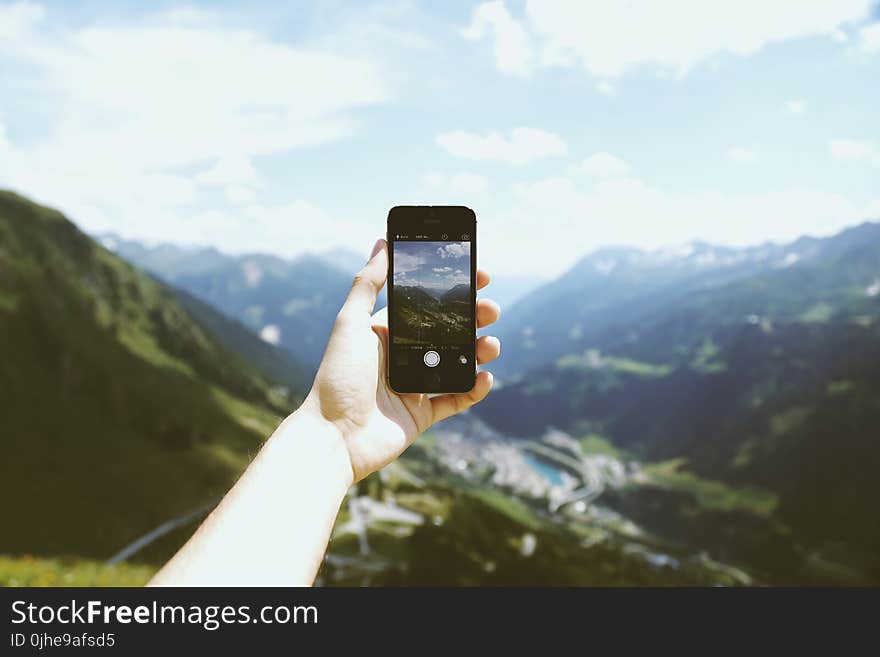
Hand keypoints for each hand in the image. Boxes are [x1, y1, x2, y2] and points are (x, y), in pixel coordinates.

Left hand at [304, 238, 500, 482]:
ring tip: (491, 345)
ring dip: (480, 351)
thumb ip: (368, 283)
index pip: (427, 304)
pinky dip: (474, 389)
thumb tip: (382, 241)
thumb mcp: (350, 323)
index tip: (479, 276)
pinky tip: (485, 378)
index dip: (453, 290)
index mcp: (388, 332)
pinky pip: (456, 399)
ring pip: (458, 363)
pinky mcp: (422, 415)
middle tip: (491, 310)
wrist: (333, 437)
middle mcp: (403, 356)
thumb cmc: (337, 377)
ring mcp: (415, 385)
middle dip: (474, 317)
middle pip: (449, 331)